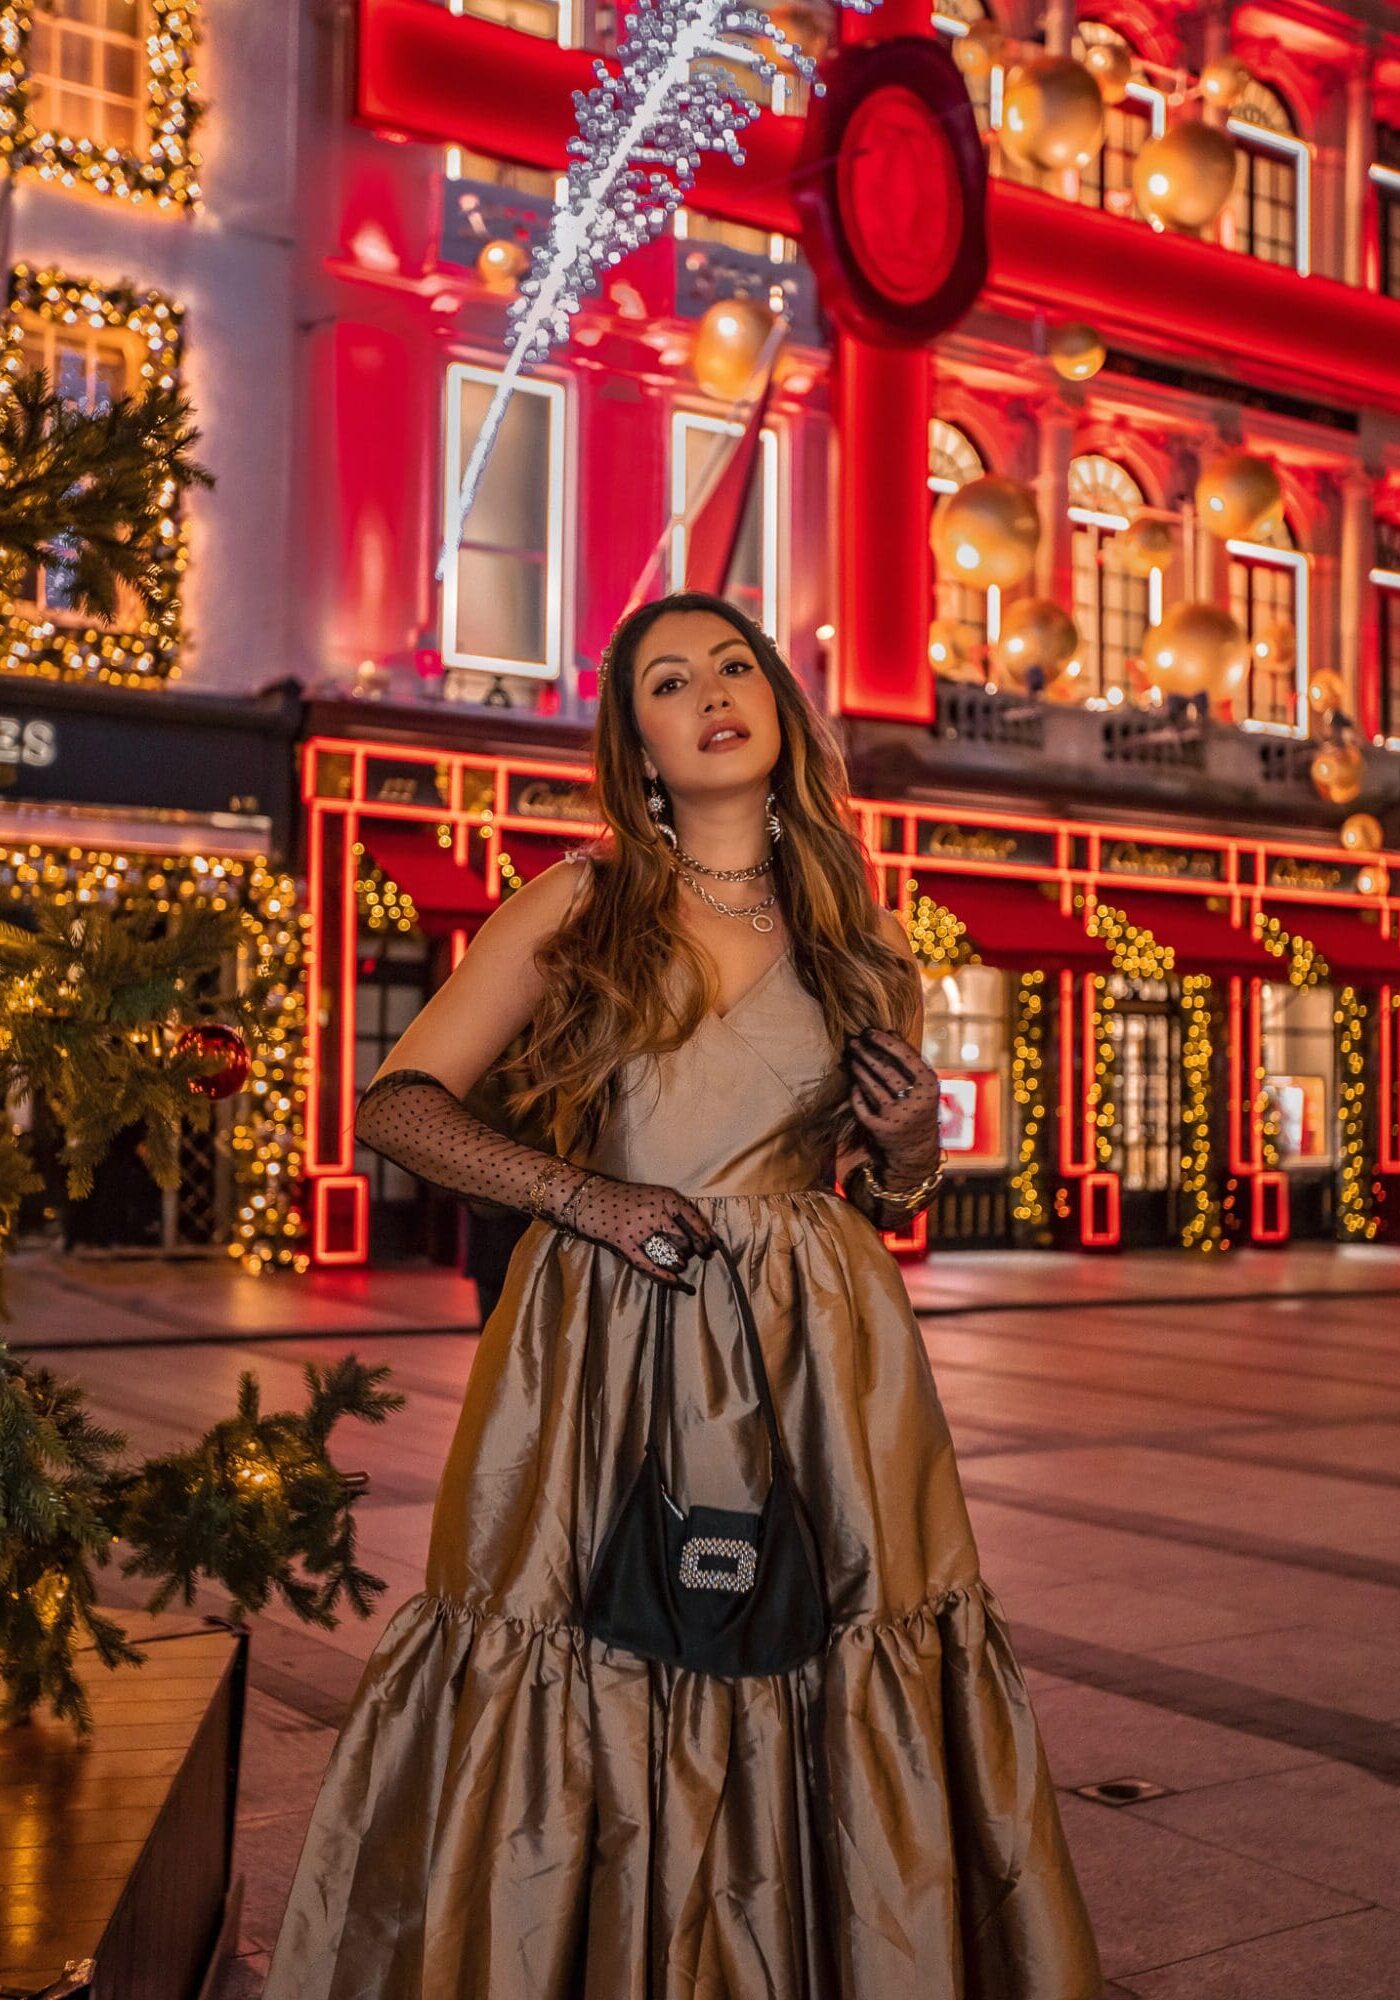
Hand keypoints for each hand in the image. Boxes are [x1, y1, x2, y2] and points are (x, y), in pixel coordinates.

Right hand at [545, 1169, 719, 1293]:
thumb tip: (699, 1235)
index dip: (705, 1238)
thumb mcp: (652, 1195)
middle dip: (689, 1252)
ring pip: (670, 1254)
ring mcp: (639, 1229)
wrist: (587, 1197)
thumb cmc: (622, 1197)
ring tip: (677, 1264)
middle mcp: (655, 1212)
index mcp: (665, 1197)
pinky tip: (675, 1282)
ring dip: (678, 1263)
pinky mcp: (624, 1244)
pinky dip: (664, 1276)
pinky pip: (649, 1265)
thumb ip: (672, 1211)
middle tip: (688, 1255)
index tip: (709, 1249)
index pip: (694, 1220)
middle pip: (684, 1241)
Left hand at [844, 1026, 942, 1180]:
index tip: (869, 1031)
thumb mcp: (923, 1085)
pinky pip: (863, 1105)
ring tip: (852, 1058)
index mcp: (929, 1086)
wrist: (917, 1149)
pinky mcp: (881, 1129)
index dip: (885, 1042)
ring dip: (859, 1069)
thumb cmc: (919, 1108)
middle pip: (885, 1070)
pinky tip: (854, 1083)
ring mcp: (897, 1116)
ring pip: (872, 1086)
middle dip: (866, 1053)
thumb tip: (890, 1031)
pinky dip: (857, 1093)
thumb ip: (909, 1059)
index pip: (905, 1056)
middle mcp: (915, 1100)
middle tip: (853, 1042)